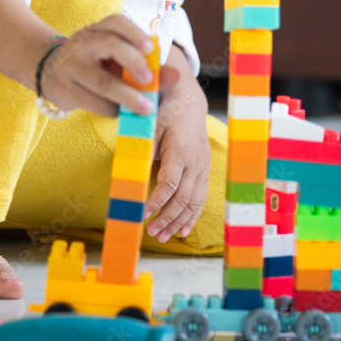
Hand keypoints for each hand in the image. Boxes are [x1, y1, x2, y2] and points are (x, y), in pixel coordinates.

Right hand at [39, 14, 176, 117]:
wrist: (49, 71)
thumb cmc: (93, 62)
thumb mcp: (115, 58)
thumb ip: (147, 66)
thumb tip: (175, 76)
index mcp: (98, 30)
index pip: (115, 22)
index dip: (134, 33)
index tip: (151, 48)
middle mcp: (83, 43)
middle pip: (109, 45)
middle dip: (133, 61)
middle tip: (149, 78)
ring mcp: (71, 67)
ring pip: (101, 80)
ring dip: (127, 95)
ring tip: (146, 108)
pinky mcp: (64, 90)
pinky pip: (92, 101)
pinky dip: (111, 108)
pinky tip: (121, 112)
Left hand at [144, 46, 209, 242]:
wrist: (190, 103)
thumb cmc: (167, 113)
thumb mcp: (153, 125)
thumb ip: (147, 148)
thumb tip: (135, 173)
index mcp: (181, 151)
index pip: (169, 184)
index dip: (156, 201)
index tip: (143, 213)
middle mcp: (195, 163)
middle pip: (183, 198)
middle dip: (167, 218)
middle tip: (151, 232)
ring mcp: (203, 168)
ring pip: (194, 202)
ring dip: (179, 222)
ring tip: (164, 237)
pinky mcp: (205, 171)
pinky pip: (201, 198)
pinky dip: (192, 216)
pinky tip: (183, 231)